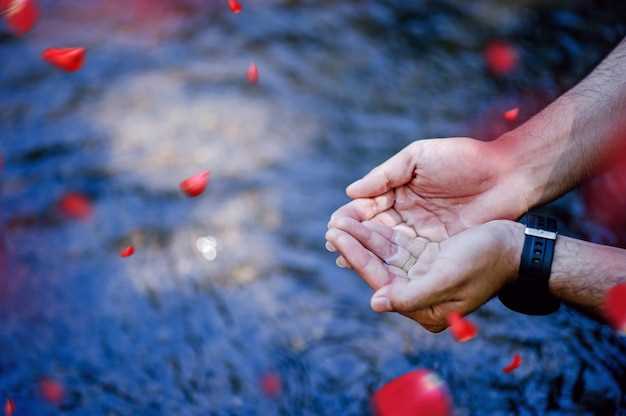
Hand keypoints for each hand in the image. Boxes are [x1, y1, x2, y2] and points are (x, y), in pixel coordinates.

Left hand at [325, 219, 523, 331]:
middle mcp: (420, 295)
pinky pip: (398, 246)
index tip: (335, 237)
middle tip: (331, 226)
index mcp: (424, 307)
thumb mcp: (448, 277)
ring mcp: (423, 277)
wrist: (516, 247)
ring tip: (340, 220)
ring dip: (364, 237)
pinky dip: (381, 233)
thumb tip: (375, 303)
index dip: (356, 257)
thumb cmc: (486, 261)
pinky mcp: (428, 260)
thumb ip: (412, 295)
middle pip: (379, 267)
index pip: (380, 280)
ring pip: (385, 254)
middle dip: (355, 245)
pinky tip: (364, 220)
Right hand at [328, 137, 528, 274]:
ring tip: (344, 258)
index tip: (335, 224)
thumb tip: (350, 191)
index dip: (351, 215)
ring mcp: (422, 231)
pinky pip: (411, 257)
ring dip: (366, 252)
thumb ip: (384, 175)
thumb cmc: (463, 158)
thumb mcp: (418, 158)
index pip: (368, 205)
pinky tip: (375, 269)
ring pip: (388, 244)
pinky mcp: (439, 247)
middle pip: (373, 228)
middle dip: (353, 236)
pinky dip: (392, 264)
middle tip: (333, 244)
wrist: (507, 173)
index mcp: (399, 189)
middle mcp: (407, 212)